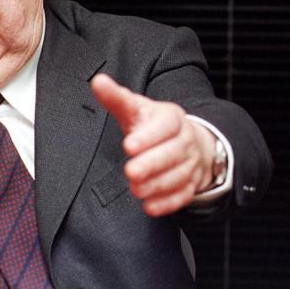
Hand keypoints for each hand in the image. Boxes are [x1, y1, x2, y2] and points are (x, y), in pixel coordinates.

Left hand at [90, 73, 216, 216]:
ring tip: (136, 189)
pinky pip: (183, 195)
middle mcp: (185, 140)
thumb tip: (98, 81)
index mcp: (172, 118)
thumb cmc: (152, 124)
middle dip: (151, 164)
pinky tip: (150, 207)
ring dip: (157, 185)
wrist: (186, 140)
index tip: (129, 145)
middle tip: (131, 172)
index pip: (165, 126)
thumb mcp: (136, 108)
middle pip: (172, 153)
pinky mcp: (190, 184)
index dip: (148, 136)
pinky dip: (167, 203)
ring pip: (178, 176)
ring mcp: (190, 163)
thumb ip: (116, 97)